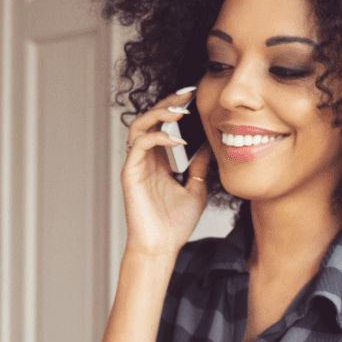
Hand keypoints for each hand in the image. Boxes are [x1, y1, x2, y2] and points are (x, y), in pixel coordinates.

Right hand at [120, 88, 213, 260]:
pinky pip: (138, 145)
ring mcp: (136, 165)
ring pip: (138, 126)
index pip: (164, 125)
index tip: (195, 96)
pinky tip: (176, 139)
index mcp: (159, 161)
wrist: (163, 247)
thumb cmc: (175, 224)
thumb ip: (200, 166)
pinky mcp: (130, 173)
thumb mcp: (197, 188)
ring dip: (158, 114)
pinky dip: (157, 137)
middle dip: (167, 103)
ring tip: (180, 111)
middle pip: (149, 119)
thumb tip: (211, 145)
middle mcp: (146, 159)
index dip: (176, 108)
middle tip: (187, 94)